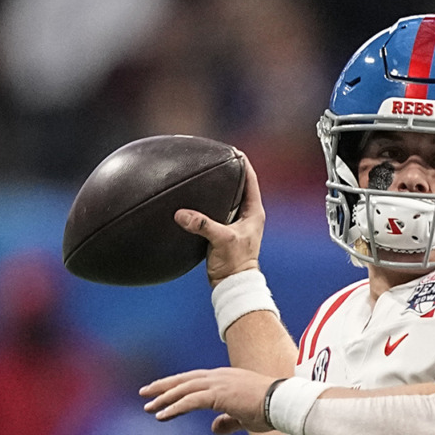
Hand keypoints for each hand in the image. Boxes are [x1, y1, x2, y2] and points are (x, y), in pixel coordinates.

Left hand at [139, 367, 275, 433]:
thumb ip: (228, 421)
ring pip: (184, 389)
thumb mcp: (245, 417)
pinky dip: (174, 408)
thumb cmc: (270, 410)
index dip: (178, 385)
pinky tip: (162, 416)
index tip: (163, 391)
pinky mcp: (219, 395)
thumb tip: (214, 428)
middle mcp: (220, 377)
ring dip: (164, 398)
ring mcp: (219, 384)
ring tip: (148, 407)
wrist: (283, 403)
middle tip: (145, 393)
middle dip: (164, 386)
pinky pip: (190, 401)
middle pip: (185, 379)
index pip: (197, 379)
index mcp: (227, 378)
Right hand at [174, 152, 264, 286]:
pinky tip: (194, 199)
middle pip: (239, 186)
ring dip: (217, 188)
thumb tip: (181, 214)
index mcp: (254, 212)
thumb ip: (203, 225)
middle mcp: (247, 215)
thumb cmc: (234, 264)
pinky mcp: (224, 232)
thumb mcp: (221, 240)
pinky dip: (207, 204)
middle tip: (214, 157)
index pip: (251, 180)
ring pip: (227, 199)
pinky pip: (215, 211)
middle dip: (228, 172)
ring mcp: (235, 223)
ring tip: (203, 174)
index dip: (243, 164)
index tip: (233, 150)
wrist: (232, 284)